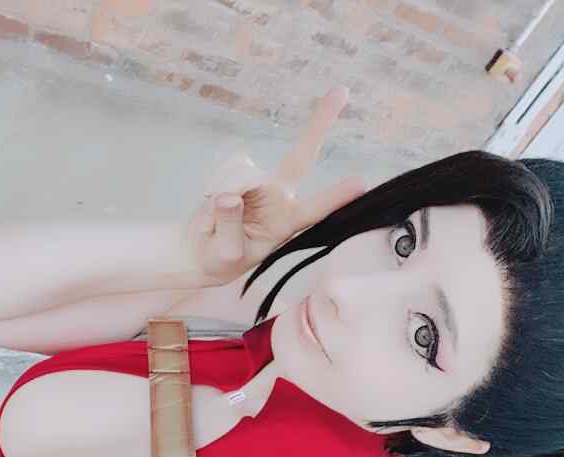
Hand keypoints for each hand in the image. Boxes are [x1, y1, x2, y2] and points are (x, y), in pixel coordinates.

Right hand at [182, 85, 368, 285]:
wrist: (201, 250)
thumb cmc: (220, 258)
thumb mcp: (224, 255)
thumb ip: (229, 227)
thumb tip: (229, 196)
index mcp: (286, 223)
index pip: (314, 210)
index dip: (335, 197)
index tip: (362, 182)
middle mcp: (279, 196)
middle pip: (300, 156)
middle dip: (320, 123)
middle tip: (341, 90)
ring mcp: (260, 181)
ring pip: (243, 172)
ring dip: (222, 194)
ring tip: (213, 223)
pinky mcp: (240, 171)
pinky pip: (226, 170)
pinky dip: (213, 187)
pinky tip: (211, 206)